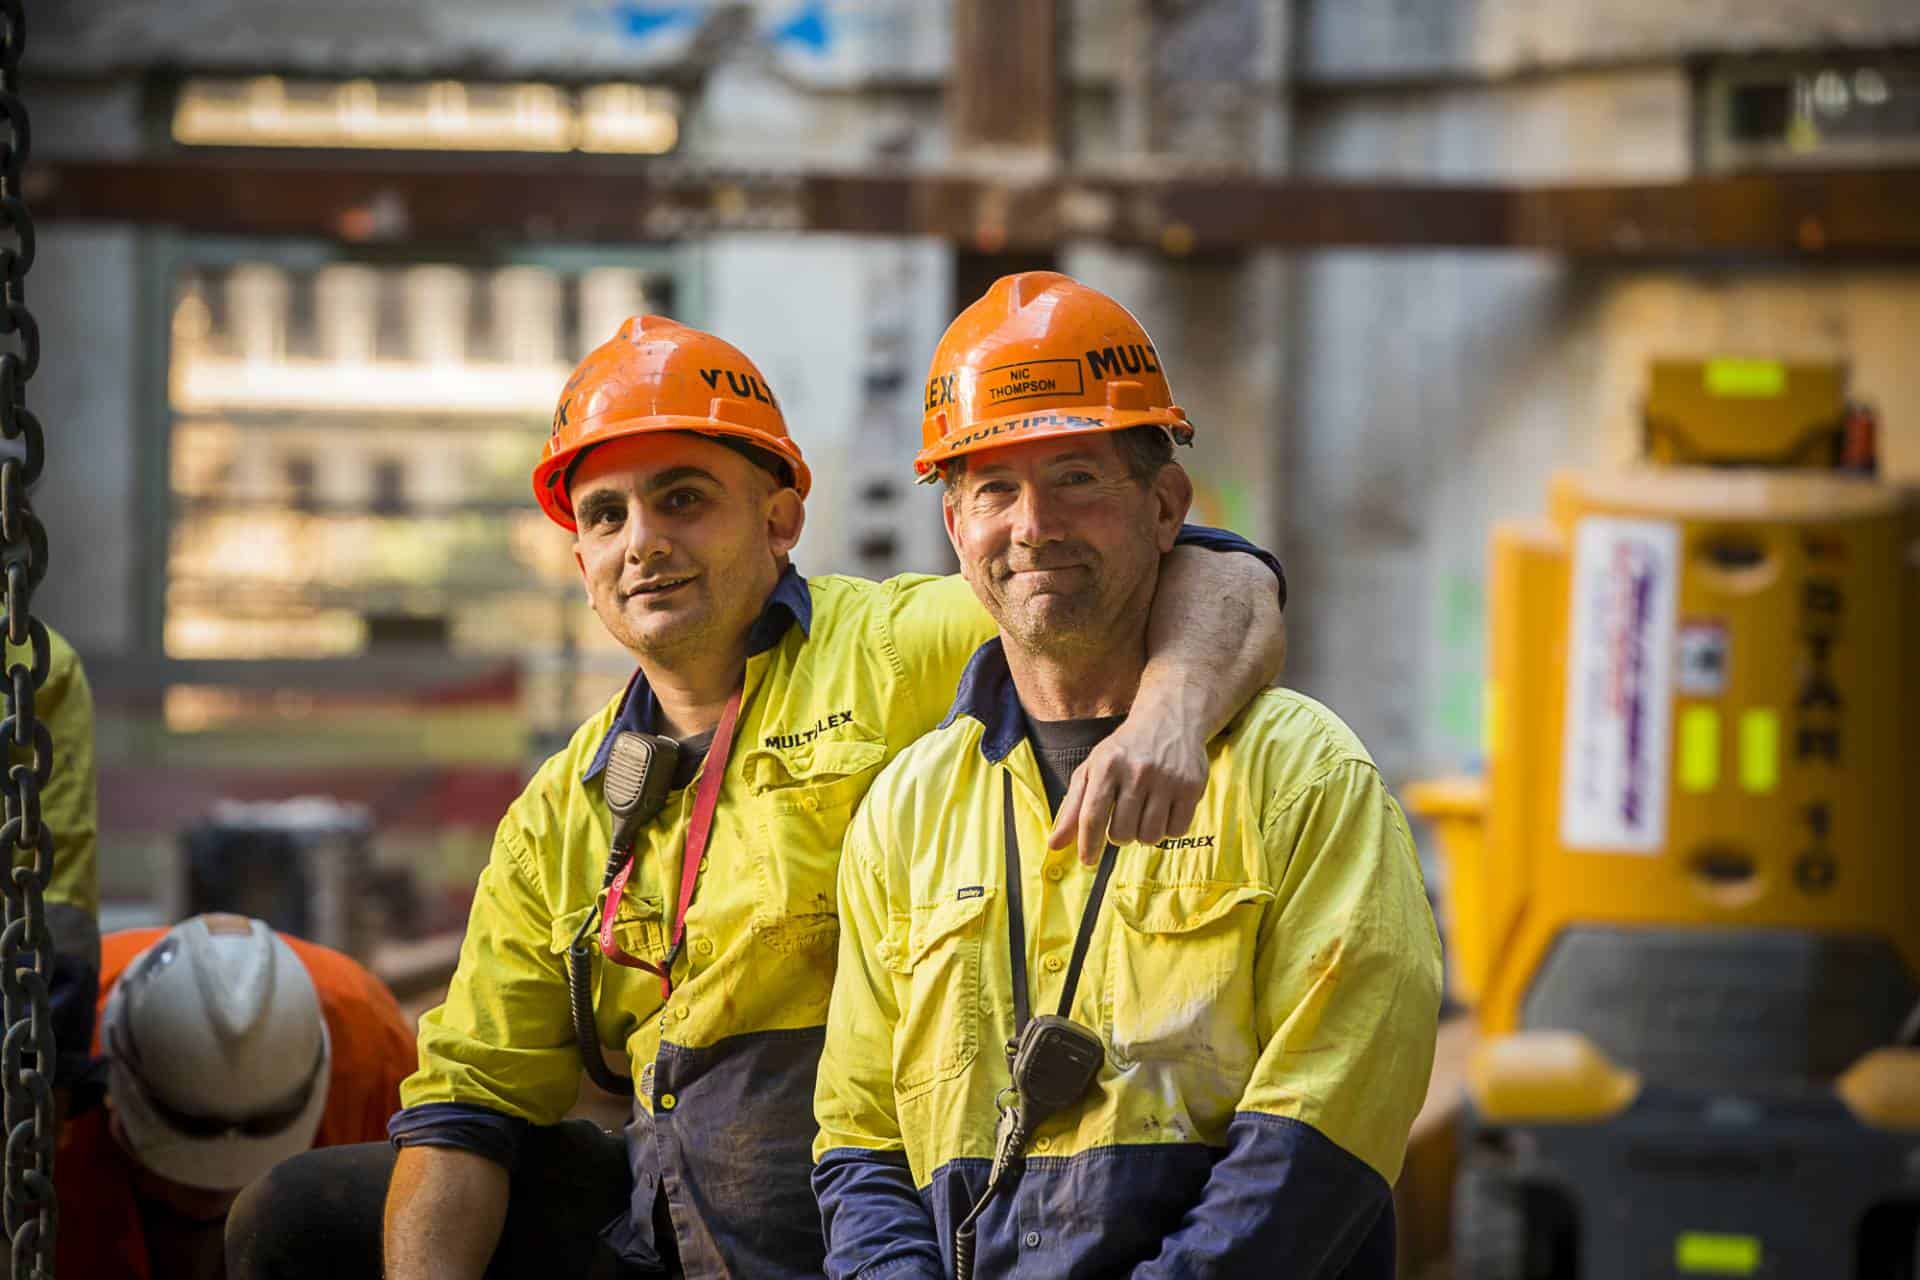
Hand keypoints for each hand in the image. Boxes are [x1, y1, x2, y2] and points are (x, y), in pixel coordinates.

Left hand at [1048, 717, 1207, 863]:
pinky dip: (1167, 829)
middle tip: (1123, 819)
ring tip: (1144, 813)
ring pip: (1149, 836)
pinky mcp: (1192, 786)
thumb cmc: (1124, 750)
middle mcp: (1137, 771)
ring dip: (1144, 834)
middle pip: (1122, 833)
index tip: (1088, 861)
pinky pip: (1176, 831)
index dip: (1088, 845)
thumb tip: (1054, 845)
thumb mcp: (1093, 769)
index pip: (1092, 816)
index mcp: (1107, 765)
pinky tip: (1163, 810)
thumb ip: (1072, 808)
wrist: (1169, 719)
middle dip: (1119, 835)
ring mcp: (1167, 779)